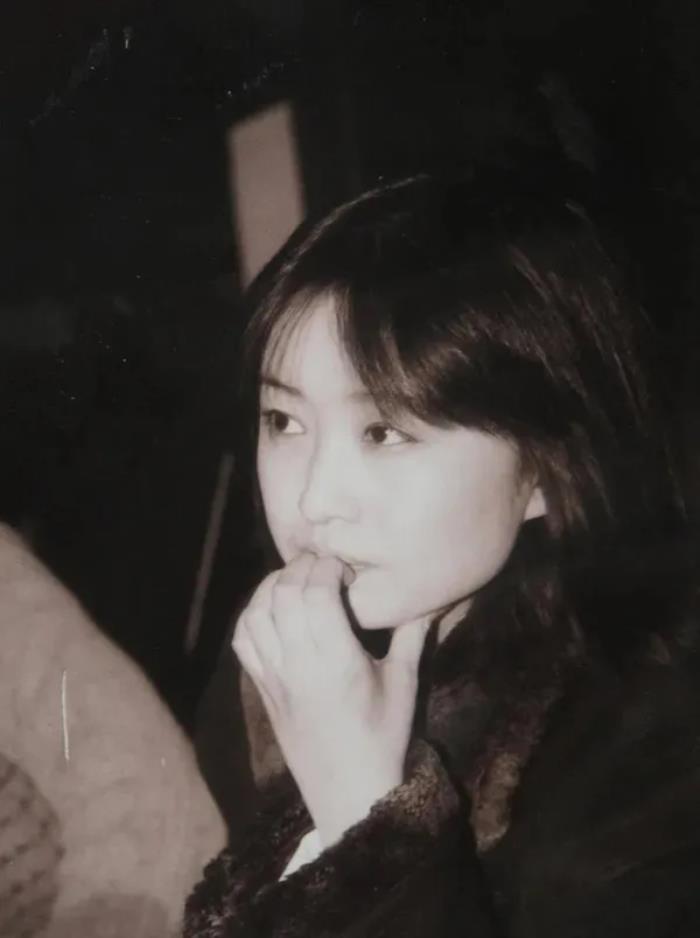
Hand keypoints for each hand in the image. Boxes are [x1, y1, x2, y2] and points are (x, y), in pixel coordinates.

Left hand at [232, 553, 430, 846]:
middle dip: (301, 568)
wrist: (348, 790)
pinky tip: (272, 607)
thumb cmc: (383, 737)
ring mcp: (274, 676)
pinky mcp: (262, 688)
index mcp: (336, 661)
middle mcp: (299, 664)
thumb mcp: (404, 684)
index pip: (317, 594)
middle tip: (321, 565)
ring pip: (257, 613)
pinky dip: (252, 614)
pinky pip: (243, 640)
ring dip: (273, 586)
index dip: (327, 568)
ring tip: (296, 579)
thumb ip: (412, 636)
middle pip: (284, 595)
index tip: (345, 569)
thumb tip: (426, 598)